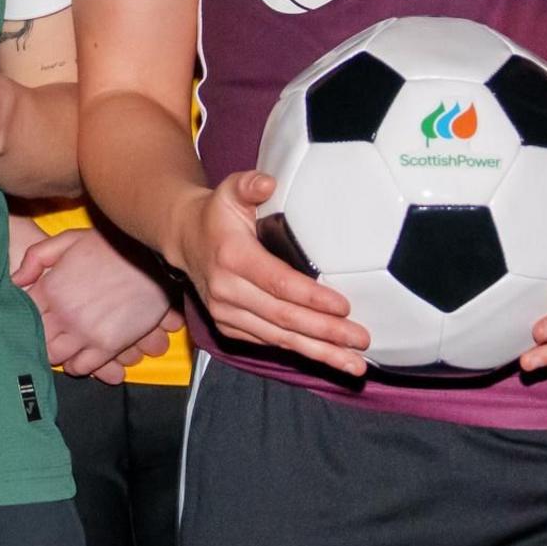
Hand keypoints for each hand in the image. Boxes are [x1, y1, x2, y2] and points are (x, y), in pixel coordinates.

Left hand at [15, 223, 180, 378]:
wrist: (151, 260)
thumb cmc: (110, 246)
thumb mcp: (69, 240)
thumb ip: (36, 257)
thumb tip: (15, 280)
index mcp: (51, 288)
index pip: (23, 314)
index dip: (22, 317)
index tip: (29, 318)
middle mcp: (64, 314)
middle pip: (37, 338)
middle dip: (37, 337)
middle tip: (44, 335)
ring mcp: (86, 332)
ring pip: (57, 356)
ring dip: (56, 353)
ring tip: (60, 348)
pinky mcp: (108, 345)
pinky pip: (83, 367)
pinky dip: (77, 366)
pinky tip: (77, 359)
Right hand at [161, 170, 365, 377]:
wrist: (185, 239)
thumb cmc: (218, 213)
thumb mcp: (229, 190)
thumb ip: (248, 184)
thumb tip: (268, 182)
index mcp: (232, 257)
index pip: (277, 282)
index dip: (311, 298)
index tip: (344, 307)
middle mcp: (227, 291)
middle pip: (283, 318)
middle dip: (325, 333)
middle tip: (362, 339)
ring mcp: (226, 313)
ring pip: (279, 338)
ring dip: (319, 352)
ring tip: (355, 363)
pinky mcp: (230, 327)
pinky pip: (270, 343)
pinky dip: (301, 351)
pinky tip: (329, 358)